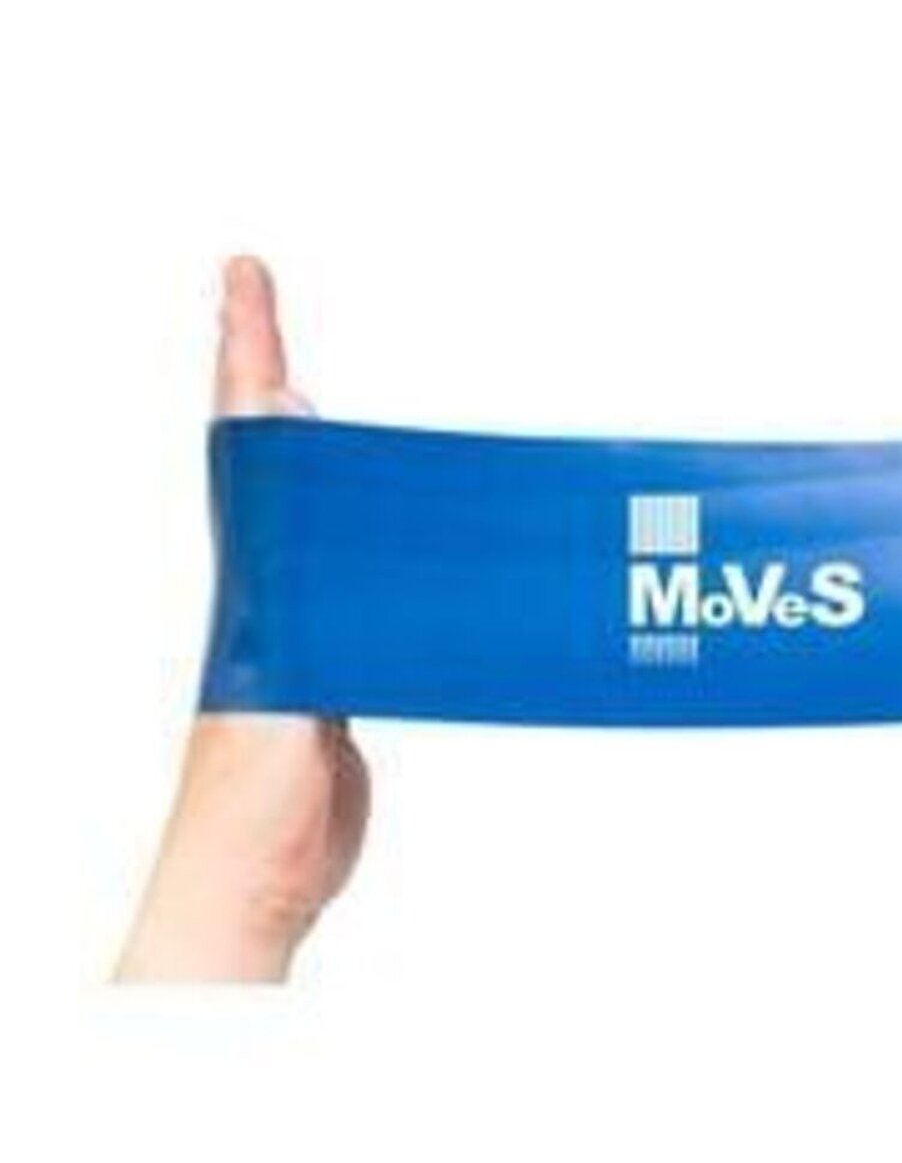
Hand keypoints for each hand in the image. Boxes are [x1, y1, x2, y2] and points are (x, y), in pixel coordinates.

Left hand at [115, 260, 369, 981]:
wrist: (256, 882)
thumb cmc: (250, 808)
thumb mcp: (278, 707)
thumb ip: (302, 641)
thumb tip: (322, 579)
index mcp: (259, 590)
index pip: (252, 451)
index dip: (247, 359)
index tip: (243, 279)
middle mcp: (280, 593)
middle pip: (275, 461)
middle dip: (266, 372)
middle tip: (258, 298)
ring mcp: (314, 629)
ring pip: (321, 516)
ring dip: (322, 449)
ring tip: (321, 388)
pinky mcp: (348, 670)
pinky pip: (365, 582)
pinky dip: (377, 539)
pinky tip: (397, 532)